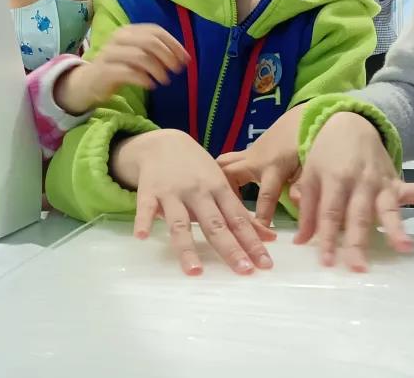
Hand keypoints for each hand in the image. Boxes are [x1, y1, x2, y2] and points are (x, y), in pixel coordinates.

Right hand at [55, 24, 188, 114]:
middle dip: (168, 56)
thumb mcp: (135, 54)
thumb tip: (183, 57)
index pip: (155, 31)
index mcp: (128, 31)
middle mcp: (118, 38)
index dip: (173, 44)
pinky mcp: (104, 71)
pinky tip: (151, 85)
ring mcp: (109, 54)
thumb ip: (154, 51)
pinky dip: (143, 79)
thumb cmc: (117, 68)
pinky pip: (128, 72)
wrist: (87, 82)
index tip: (185, 59)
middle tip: (176, 70)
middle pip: (149, 42)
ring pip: (140, 56)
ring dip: (157, 69)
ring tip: (164, 80)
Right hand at [111, 129, 276, 275]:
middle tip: (243, 270)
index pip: (238, 220)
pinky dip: (144, 221)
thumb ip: (241, 214)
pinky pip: (146, 209)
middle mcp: (198, 192)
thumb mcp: (221, 184)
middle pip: (215, 224)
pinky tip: (142, 237)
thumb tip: (270, 238)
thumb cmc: (198, 169)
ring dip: (187, 247)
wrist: (164, 143)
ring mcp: (173, 193)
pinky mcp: (149, 192)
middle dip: (230, 248)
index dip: (252, 242)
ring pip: (181, 223)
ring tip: (195, 271)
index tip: (264, 264)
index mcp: (219, 189)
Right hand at [218, 104, 306, 226]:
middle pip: (229, 175)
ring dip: (218, 184)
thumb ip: (301, 186)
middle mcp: (254, 161)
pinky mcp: (245, 154)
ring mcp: (247, 155)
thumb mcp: (309, 167)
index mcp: (272, 167)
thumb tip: (295, 203)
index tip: (259, 235)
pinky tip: (222, 192)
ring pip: (222, 166)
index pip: (265, 196)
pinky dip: (220, 176)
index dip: (261, 218)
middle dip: (225, 196)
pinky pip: (225, 163)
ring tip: (220, 204)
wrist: (300, 121)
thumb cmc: (305, 145)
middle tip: (229, 216)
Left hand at [295, 112, 413, 270]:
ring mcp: (381, 182)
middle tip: (359, 267)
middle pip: (358, 215)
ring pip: (388, 207)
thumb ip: (307, 209)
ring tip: (404, 247)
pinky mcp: (396, 181)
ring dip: (396, 227)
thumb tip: (301, 242)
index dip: (327, 238)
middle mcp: (359, 182)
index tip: (327, 262)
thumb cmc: (325, 155)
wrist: (348, 124)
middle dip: (358, 241)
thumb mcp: (310, 176)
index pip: (330, 213)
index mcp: (334, 179)